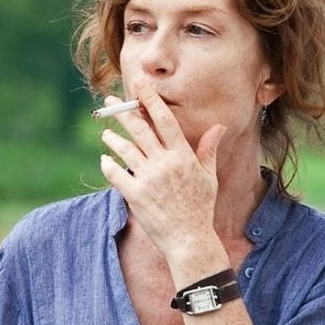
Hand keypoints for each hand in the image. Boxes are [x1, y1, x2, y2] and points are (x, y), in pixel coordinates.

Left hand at [98, 80, 226, 263]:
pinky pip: (115, 174)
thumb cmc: (200, 207)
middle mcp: (165, 164)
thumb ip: (208, 150)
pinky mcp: (134, 195)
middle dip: (122, 112)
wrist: (189, 239)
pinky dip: (107, 164)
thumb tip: (219, 127)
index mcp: (183, 156)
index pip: (165, 120)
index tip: (140, 85)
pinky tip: (105, 159)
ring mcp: (148, 179)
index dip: (150, 100)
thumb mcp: (208, 177)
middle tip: (109, 102)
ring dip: (112, 138)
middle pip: (140, 129)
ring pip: (124, 149)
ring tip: (106, 133)